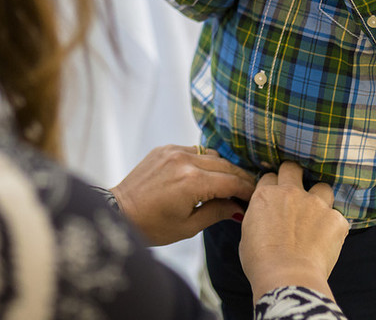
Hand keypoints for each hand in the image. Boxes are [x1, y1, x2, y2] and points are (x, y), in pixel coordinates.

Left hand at [110, 144, 255, 245]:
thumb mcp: (188, 227)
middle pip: (225, 165)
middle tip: (249, 190)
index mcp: (192, 182)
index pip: (231, 181)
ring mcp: (173, 151)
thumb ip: (217, 213)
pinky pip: (193, 150)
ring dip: (223, 167)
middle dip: (240, 177)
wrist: (119, 212)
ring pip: (211, 154)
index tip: (256, 196)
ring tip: (229, 183)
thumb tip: (238, 208)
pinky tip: (206, 174)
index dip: (247, 189)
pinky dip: (204, 160)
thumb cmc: (152, 226)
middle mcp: (184, 160)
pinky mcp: (164, 148)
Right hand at [239, 162, 349, 300]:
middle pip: (292, 169)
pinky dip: (333, 227)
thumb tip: (264, 219)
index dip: (272, 187)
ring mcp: (315, 204)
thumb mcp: (247, 235)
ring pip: (323, 187)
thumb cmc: (261, 262)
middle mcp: (290, 192)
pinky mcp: (335, 219)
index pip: (270, 178)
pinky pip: (338, 217)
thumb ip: (258, 218)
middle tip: (296, 192)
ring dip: (320, 198)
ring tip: (318, 216)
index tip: (275, 199)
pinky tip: (328, 241)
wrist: (287, 277)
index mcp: (266, 195)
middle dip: (293, 175)